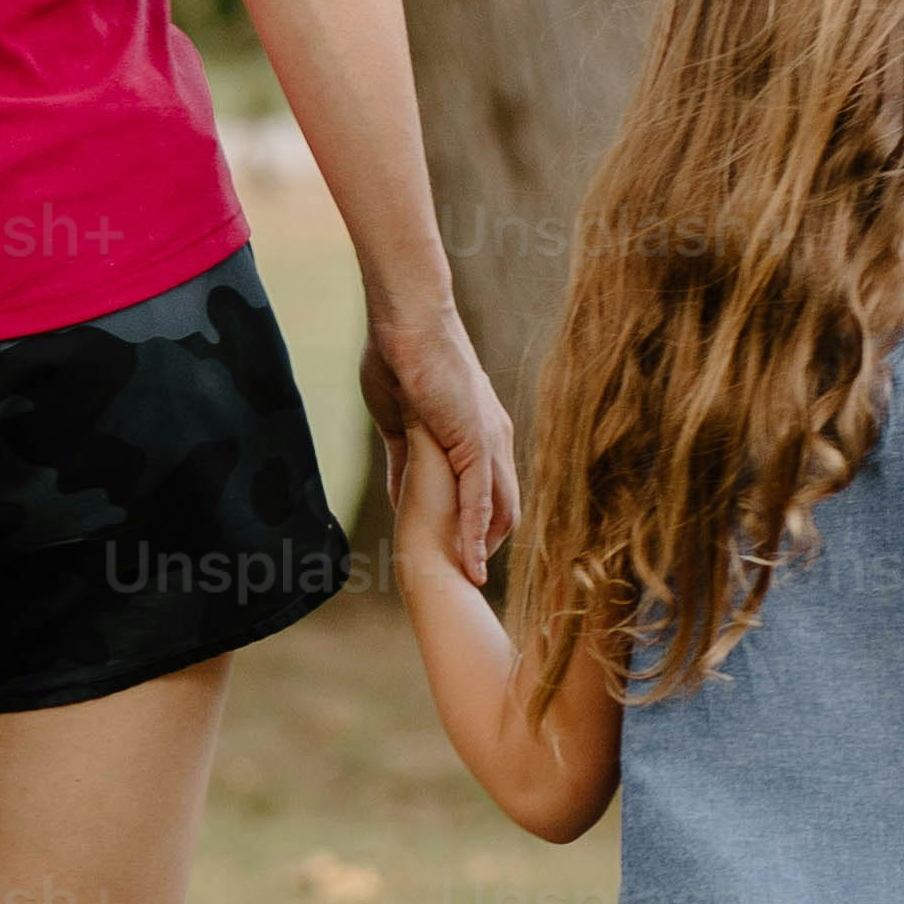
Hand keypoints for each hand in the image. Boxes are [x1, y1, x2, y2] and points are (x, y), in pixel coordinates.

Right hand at [362, 305, 515, 577]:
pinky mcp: (475, 444)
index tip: (461, 552)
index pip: (489, 489)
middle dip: (487, 543)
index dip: (478, 523)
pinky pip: (479, 500)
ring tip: (468, 581)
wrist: (407, 322)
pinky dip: (473, 535)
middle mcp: (495, 440)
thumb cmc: (400, 358)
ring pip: (497, 510)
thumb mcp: (401, 423)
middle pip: (504, 506)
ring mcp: (489, 443)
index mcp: (480, 430)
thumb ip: (404, 460)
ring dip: (483, 548)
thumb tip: (400, 490)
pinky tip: (466, 562)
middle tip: (466, 574)